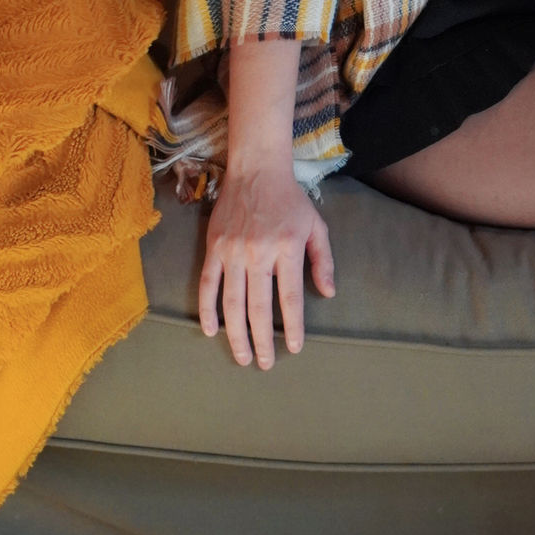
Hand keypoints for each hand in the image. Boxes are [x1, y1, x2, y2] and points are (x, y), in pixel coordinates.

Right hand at [198, 162, 335, 368]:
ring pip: (232, 302)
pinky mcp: (213, 248)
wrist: (256, 170)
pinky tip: (211, 330)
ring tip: (242, 357)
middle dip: (262, 341)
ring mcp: (232, 251)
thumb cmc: (290, 200)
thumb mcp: (316, 225)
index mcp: (287, 248)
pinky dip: (208, 309)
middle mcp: (258, 253)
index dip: (292, 326)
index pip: (289, 298)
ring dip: (235, 334)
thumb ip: (323, 261)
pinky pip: (207, 284)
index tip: (294, 348)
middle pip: (258, 308)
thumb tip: (327, 294)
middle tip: (265, 364)